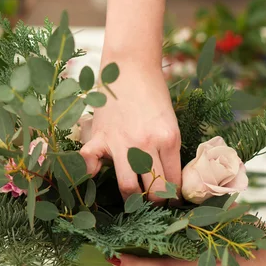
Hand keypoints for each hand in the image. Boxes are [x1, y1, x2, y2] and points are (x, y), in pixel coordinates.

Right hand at [80, 64, 180, 200]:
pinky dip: (90, 173)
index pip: (174, 181)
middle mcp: (147, 144)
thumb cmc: (153, 91)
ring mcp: (122, 142)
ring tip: (134, 197)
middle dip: (157, 202)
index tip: (172, 198)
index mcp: (169, 139)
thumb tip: (167, 177)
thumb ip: (167, 148)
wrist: (130, 64)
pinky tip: (96, 175)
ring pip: (128, 187)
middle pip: (155, 191)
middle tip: (155, 200)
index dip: (175, 195)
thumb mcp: (170, 121)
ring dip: (132, 198)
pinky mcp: (100, 137)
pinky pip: (91, 163)